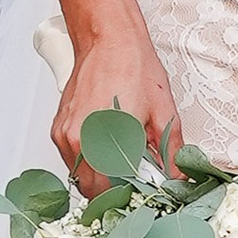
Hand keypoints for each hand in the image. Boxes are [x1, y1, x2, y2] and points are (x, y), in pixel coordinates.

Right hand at [52, 17, 179, 188]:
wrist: (108, 40)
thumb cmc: (134, 69)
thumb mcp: (164, 114)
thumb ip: (171, 152)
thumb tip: (179, 177)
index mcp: (103, 143)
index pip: (110, 193)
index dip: (128, 197)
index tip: (141, 194)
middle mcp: (77, 143)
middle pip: (92, 190)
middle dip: (113, 190)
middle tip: (135, 180)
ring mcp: (64, 136)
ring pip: (80, 176)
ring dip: (100, 176)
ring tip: (122, 159)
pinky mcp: (58, 129)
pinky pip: (72, 158)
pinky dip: (89, 159)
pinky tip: (107, 145)